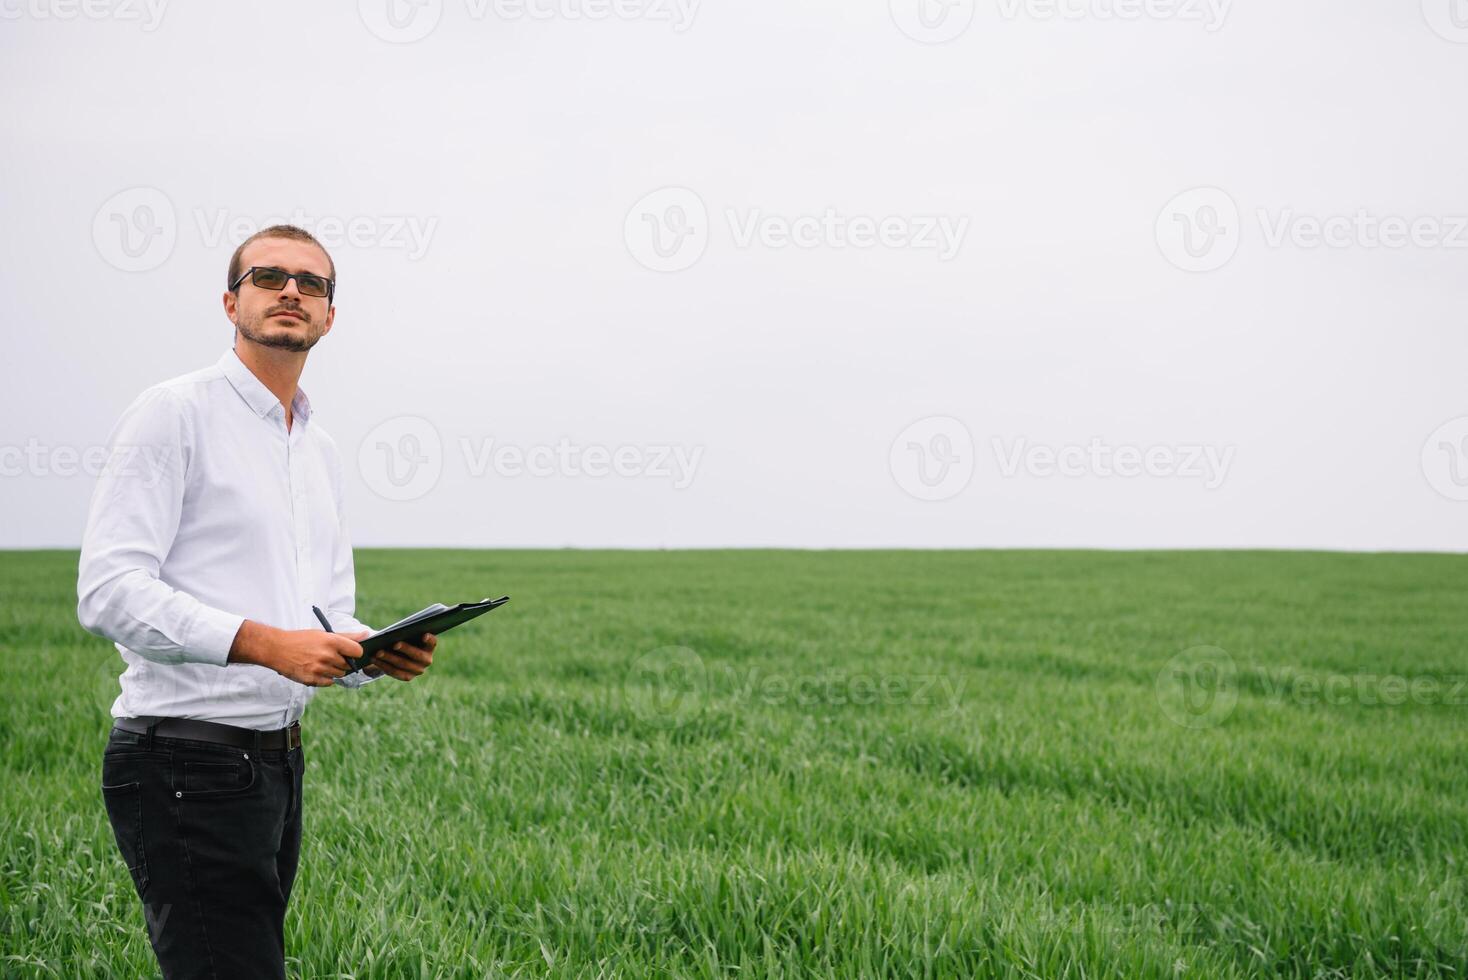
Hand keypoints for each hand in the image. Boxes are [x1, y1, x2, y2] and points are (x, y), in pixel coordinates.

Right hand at [228, 620, 360, 686]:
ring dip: (334, 670)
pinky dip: (325, 678)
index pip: (357, 651)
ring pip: (339, 674)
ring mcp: (319, 669)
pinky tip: (316, 670)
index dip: (355, 652)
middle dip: (342, 662)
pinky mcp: (312, 680)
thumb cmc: (302, 639)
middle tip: (329, 656)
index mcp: (331, 641)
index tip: (351, 652)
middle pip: (348, 665)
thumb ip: (347, 636)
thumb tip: (366, 634)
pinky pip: (329, 683)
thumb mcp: (324, 634)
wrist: (277, 649)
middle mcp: (327, 655)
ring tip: (320, 662)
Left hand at [364, 632, 436, 680]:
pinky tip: (375, 660)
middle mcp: (427, 660)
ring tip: (378, 652)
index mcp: (429, 647)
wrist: (398, 654)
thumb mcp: (404, 634)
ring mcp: (418, 670)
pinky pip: (395, 672)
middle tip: (395, 644)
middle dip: (405, 649)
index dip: (429, 639)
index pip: (432, 642)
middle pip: (417, 655)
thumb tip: (388, 633)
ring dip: (389, 658)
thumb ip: (402, 631)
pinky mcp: (408, 676)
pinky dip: (384, 665)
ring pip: (403, 664)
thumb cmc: (403, 639)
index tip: (424, 635)